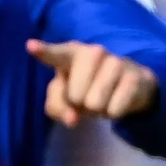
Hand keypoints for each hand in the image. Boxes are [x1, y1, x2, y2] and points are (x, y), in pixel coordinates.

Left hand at [27, 40, 157, 127]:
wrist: (128, 86)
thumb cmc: (86, 88)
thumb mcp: (65, 98)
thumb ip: (58, 107)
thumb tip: (73, 118)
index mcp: (70, 54)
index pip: (55, 54)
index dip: (44, 51)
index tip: (30, 47)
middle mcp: (93, 52)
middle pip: (75, 96)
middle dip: (80, 103)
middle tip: (89, 94)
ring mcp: (116, 61)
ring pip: (95, 104)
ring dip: (99, 109)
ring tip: (104, 96)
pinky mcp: (135, 76)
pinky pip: (115, 110)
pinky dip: (114, 112)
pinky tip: (119, 98)